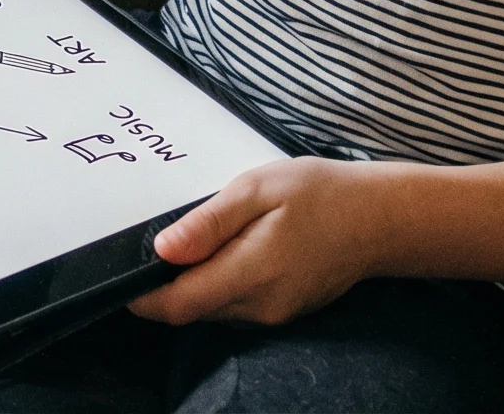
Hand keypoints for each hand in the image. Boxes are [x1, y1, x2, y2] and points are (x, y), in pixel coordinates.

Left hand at [128, 158, 385, 325]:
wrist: (379, 217)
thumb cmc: (320, 194)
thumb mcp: (258, 189)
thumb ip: (209, 222)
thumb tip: (163, 250)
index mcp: (250, 274)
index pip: (178, 306)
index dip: (143, 297)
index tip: (124, 276)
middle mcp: (260, 307)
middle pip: (191, 310)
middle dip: (168, 284)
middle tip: (164, 239)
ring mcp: (274, 314)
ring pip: (212, 310)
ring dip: (195, 283)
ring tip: (205, 236)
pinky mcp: (283, 312)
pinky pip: (235, 306)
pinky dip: (220, 283)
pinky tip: (232, 248)